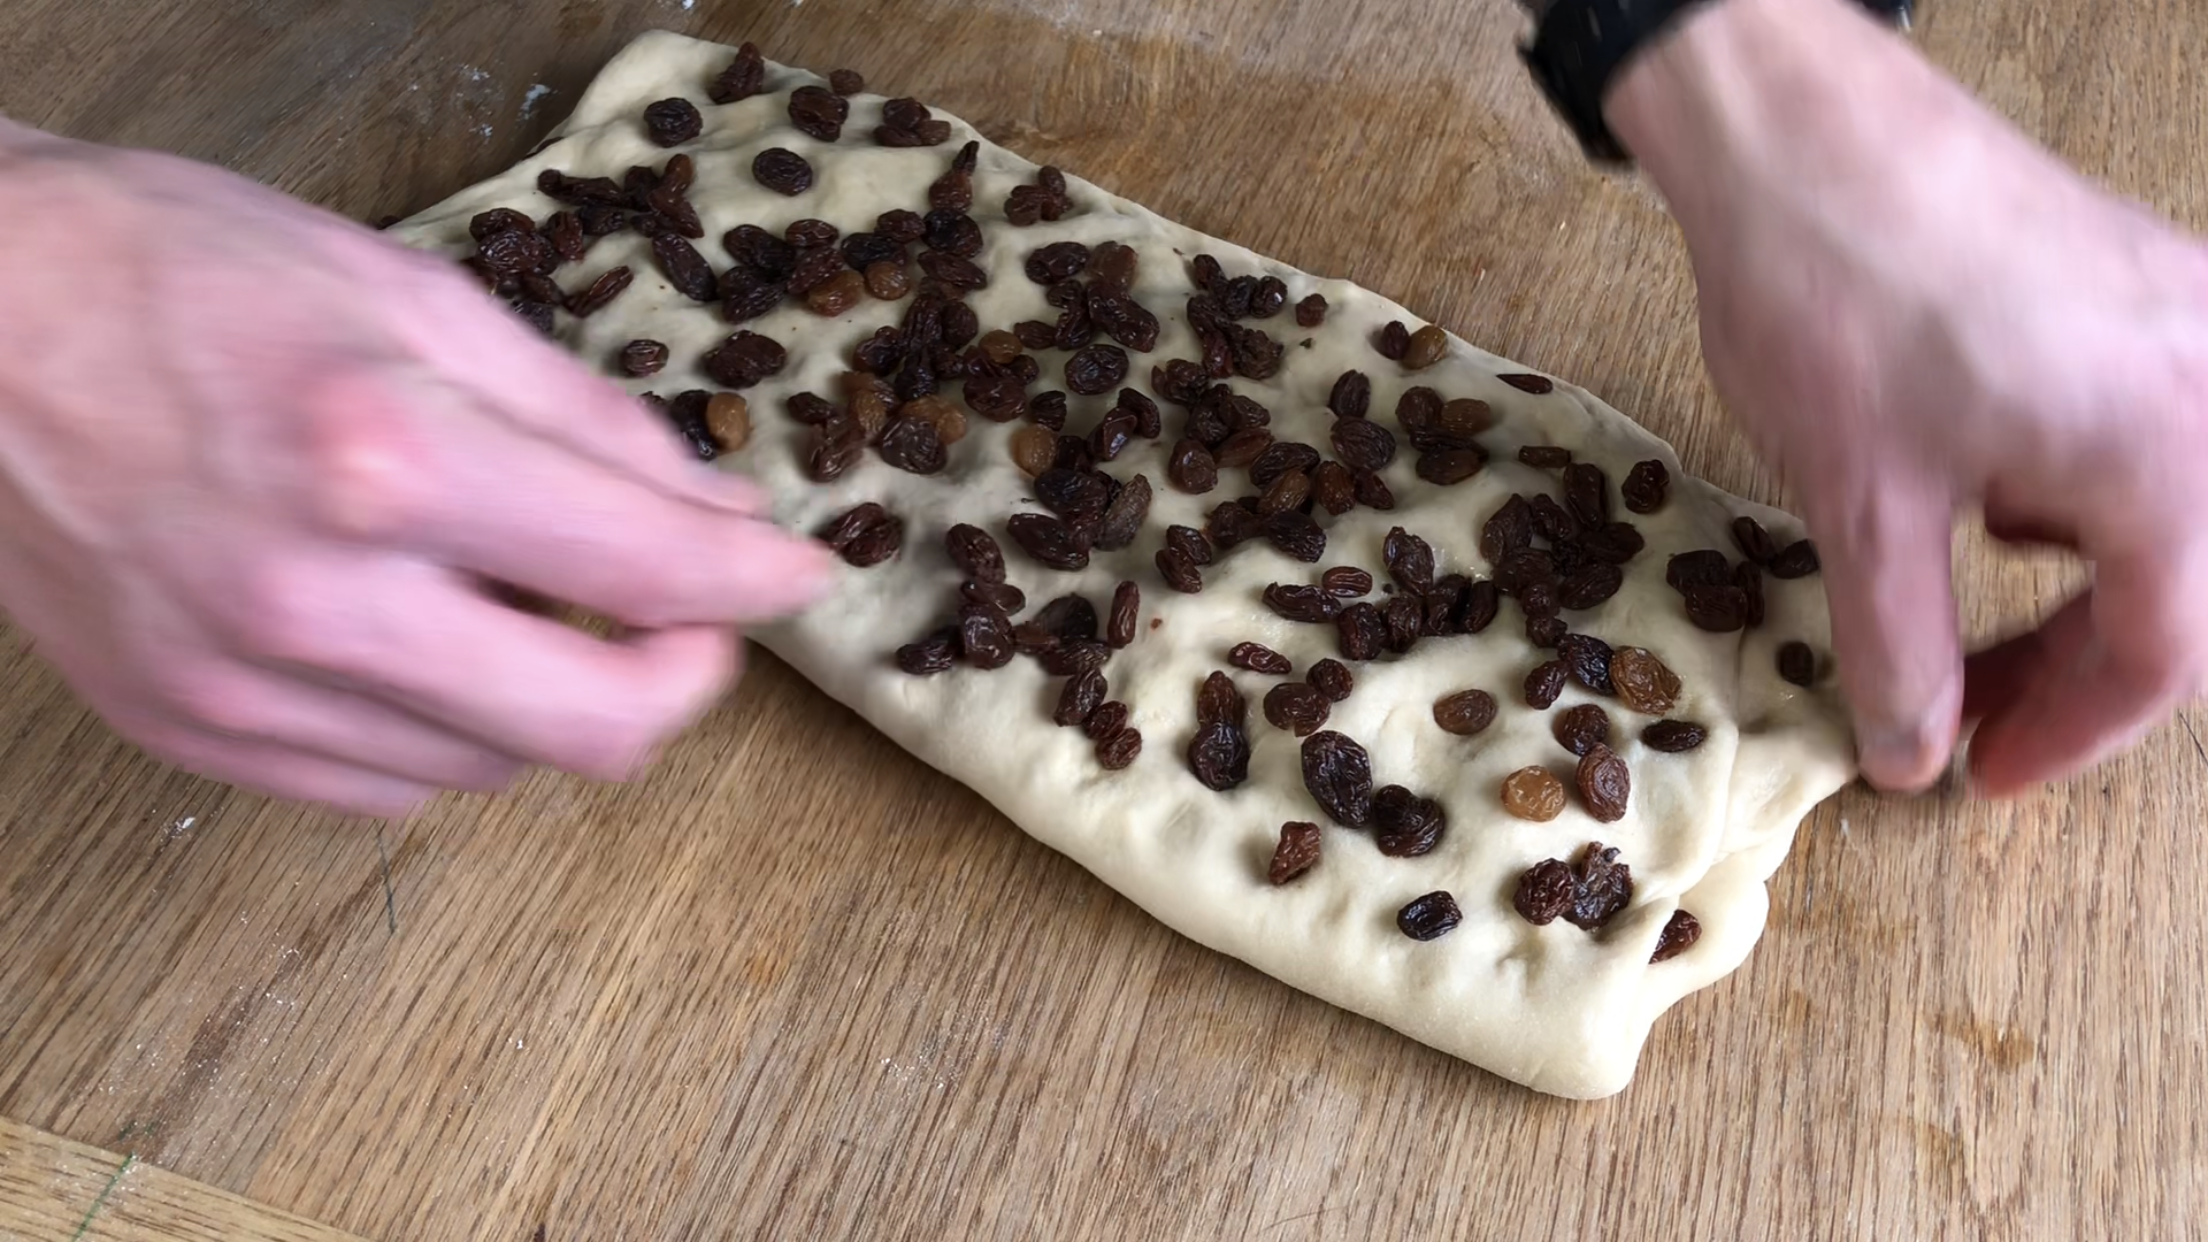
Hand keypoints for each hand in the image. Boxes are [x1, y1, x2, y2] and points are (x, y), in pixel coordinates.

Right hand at [0, 122, 831, 815]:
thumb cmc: (180, 275)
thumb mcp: (415, 296)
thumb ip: (584, 418)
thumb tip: (713, 509)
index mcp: (389, 458)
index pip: (645, 571)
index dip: (756, 583)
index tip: (796, 578)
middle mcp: (319, 598)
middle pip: (595, 730)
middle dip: (683, 683)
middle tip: (693, 627)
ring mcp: (246, 685)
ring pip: (498, 769)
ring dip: (557, 699)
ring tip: (523, 601)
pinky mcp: (192, 730)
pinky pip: (389, 789)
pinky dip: (450, 733)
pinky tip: (430, 645)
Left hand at [1610, 0, 2207, 792]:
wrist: (1799, 130)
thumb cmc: (1838, 297)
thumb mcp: (1862, 505)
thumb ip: (1900, 648)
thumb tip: (1912, 752)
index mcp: (2166, 456)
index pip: (2160, 655)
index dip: (2066, 734)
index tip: (1982, 774)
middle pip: (2181, 581)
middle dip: (2074, 660)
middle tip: (1968, 708)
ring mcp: (2185, 318)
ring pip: (2165, 505)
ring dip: (2076, 575)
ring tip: (1954, 587)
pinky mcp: (2137, 279)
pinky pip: (2142, 422)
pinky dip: (2069, 486)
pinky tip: (1975, 481)